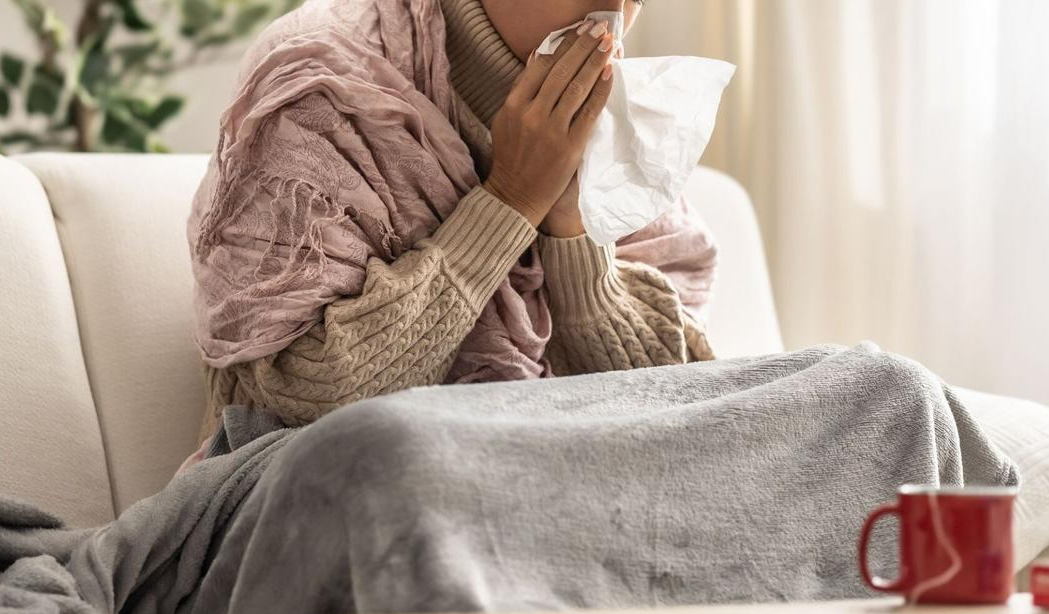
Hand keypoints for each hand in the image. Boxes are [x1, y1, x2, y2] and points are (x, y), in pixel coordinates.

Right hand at [484, 20, 615, 226]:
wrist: (515, 196)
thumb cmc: (512, 157)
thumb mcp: (505, 120)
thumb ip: (521, 89)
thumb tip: (537, 55)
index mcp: (513, 105)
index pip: (541, 66)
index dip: (562, 45)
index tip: (577, 30)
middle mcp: (531, 114)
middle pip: (561, 71)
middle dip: (582, 45)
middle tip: (598, 28)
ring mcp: (551, 130)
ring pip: (576, 87)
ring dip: (594, 61)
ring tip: (607, 43)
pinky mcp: (570, 146)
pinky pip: (589, 112)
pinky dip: (600, 90)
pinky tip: (609, 73)